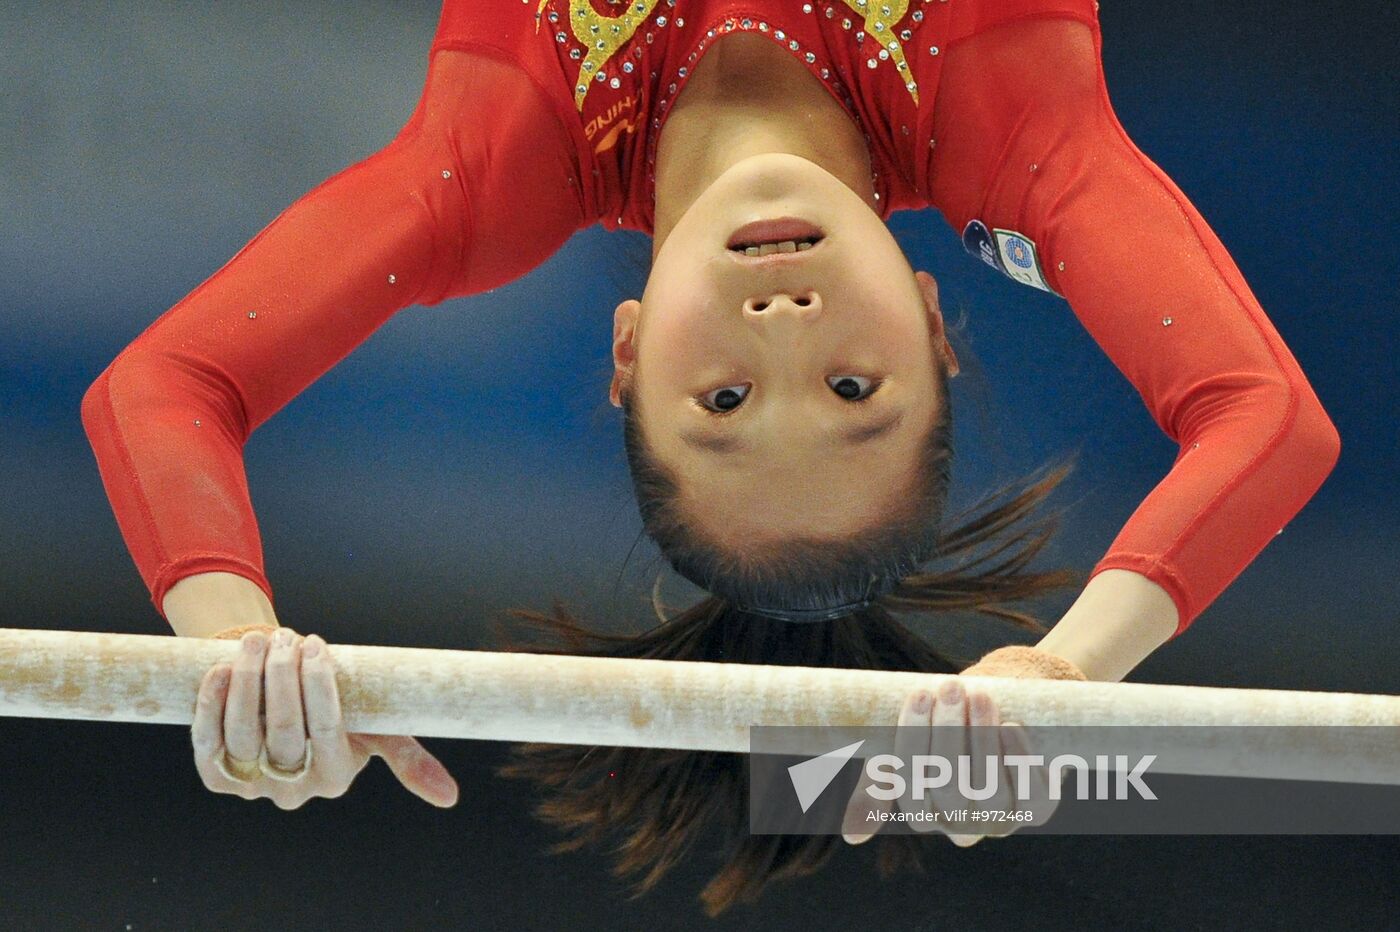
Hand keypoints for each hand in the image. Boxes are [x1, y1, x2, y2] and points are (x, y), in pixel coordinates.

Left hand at [191, 627, 458, 808]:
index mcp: (336, 776)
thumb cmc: (337, 707)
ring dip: (247, 680)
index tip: (318, 644)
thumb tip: (451, 798)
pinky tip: (222, 670)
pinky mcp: (217, 776)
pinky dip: (211, 704)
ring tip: (256, 642)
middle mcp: (293, 789)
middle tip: (286, 639)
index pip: (328, 729)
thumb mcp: (375, 729)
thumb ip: (407, 759)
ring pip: (243, 733)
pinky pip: (207, 742)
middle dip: (282, 675)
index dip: (320, 685)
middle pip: (284, 729)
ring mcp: (251, 785)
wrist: (282, 701)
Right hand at [841, 679, 1056, 847]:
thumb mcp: (907, 750)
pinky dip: (1021, 761)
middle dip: (950, 733)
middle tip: (951, 686)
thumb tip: (852, 838)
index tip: (918, 693)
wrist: (1001, 713)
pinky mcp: (1037, 809)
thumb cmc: (945, 730)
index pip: (910, 785)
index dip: (914, 738)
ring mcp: (1001, 821)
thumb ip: (879, 785)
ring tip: (981, 695)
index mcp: (924, 813)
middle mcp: (961, 826)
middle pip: (951, 787)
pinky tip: (1011, 726)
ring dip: (985, 738)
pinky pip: (1033, 797)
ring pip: (991, 792)